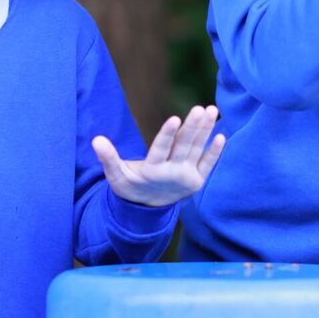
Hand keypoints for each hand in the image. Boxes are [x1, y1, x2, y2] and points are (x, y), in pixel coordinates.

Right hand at [93, 105, 226, 207]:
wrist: (150, 209)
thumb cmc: (131, 186)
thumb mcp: (117, 175)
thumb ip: (108, 158)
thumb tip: (96, 140)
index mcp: (152, 171)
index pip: (161, 150)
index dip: (167, 135)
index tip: (174, 118)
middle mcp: (172, 174)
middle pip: (183, 147)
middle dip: (192, 128)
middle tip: (200, 109)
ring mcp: (187, 177)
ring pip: (197, 151)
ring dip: (205, 131)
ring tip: (212, 111)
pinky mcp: (198, 180)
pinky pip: (208, 164)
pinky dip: (215, 152)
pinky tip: (222, 136)